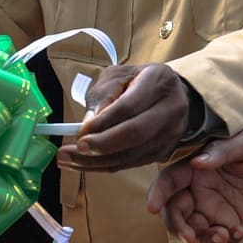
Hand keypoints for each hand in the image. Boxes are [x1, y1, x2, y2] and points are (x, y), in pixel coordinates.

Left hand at [54, 63, 191, 172]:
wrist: (174, 95)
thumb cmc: (139, 82)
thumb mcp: (118, 76)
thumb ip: (102, 96)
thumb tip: (87, 126)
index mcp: (158, 82)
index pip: (128, 106)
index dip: (102, 123)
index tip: (79, 133)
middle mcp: (170, 109)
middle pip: (135, 134)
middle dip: (101, 145)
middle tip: (73, 150)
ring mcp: (170, 134)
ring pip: (132, 155)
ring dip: (97, 162)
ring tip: (68, 160)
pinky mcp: (165, 152)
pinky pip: (131, 164)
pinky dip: (105, 166)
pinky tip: (83, 163)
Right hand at [145, 121, 242, 242]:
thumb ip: (222, 153)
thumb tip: (197, 164)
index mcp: (196, 167)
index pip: (169, 181)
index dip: (158, 193)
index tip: (152, 208)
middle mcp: (199, 188)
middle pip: (176, 211)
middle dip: (178, 227)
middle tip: (192, 237)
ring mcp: (214, 206)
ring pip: (195, 229)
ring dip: (202, 238)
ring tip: (225, 235)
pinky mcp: (231, 219)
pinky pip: (219, 237)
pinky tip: (238, 235)